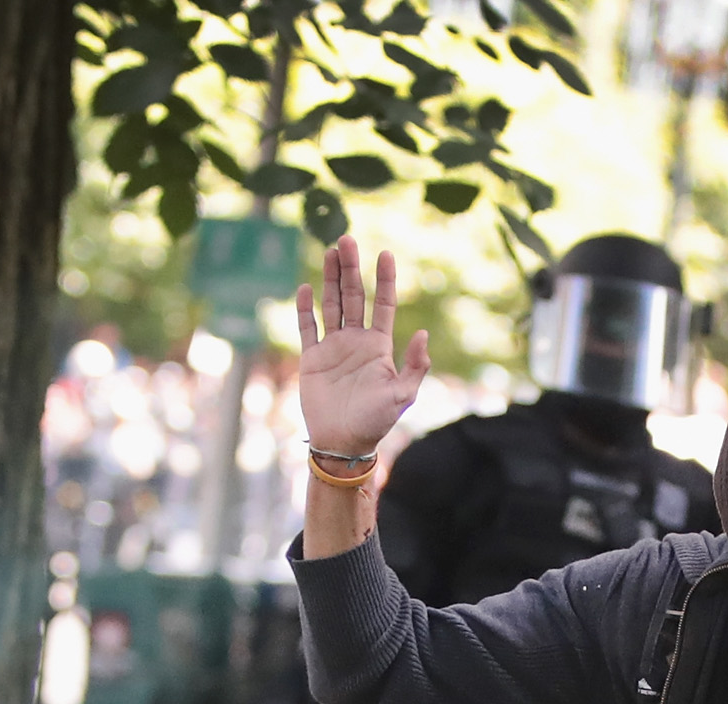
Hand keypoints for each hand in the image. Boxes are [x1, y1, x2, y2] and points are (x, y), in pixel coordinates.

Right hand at [295, 235, 430, 457]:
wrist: (343, 441)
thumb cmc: (376, 421)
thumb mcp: (403, 395)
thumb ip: (414, 366)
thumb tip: (422, 335)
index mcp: (380, 347)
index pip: (384, 305)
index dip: (385, 280)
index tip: (386, 253)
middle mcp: (357, 342)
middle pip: (354, 297)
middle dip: (352, 268)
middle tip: (347, 239)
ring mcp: (333, 347)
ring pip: (331, 304)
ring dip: (331, 279)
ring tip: (330, 251)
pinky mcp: (312, 357)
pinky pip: (307, 327)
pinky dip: (305, 308)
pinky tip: (306, 287)